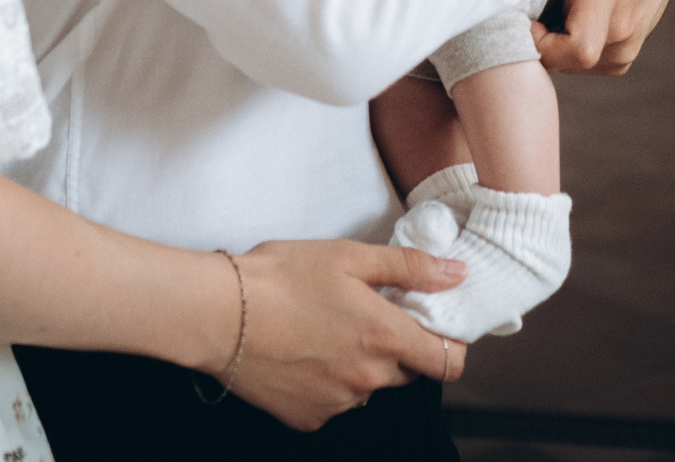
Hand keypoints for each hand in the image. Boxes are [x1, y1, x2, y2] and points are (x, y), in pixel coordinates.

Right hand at [228, 240, 468, 430]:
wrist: (218, 313)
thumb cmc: (281, 277)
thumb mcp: (349, 256)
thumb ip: (409, 267)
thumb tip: (456, 274)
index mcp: (385, 338)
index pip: (448, 362)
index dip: (450, 345)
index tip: (433, 326)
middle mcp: (367, 379)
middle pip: (406, 371)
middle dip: (397, 346)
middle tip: (366, 313)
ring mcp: (338, 403)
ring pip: (369, 386)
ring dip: (361, 364)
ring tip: (326, 328)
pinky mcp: (308, 417)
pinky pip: (335, 402)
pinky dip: (328, 382)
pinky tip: (304, 352)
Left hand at [532, 0, 674, 74]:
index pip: (577, 47)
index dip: (541, 45)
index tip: (524, 19)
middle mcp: (625, 18)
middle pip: (571, 60)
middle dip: (542, 43)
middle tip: (526, 13)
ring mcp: (635, 34)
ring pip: (584, 66)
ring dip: (560, 48)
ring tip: (546, 14)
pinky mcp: (637, 41)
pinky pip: (601, 63)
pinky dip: (581, 53)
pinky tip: (568, 22)